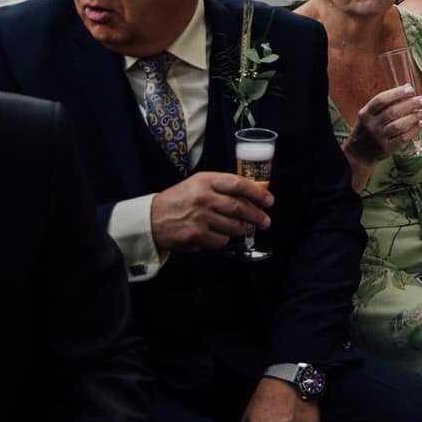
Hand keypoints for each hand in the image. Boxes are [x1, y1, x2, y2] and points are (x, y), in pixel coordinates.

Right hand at [148, 172, 271, 254]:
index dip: (258, 193)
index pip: (239, 184)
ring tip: (240, 229)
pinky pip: (221, 240)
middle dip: (257, 216)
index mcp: (205, 180)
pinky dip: (223, 240)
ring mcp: (200, 217)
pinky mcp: (196, 235)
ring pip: (234, 226)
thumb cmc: (179, 201)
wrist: (152, 219)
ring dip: (241, 230)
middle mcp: (204, 197)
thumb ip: (222, 187)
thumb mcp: (198, 184)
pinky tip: (217, 235)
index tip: (269, 200)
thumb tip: (252, 195)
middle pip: (240, 207)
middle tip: (265, 221)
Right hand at [346, 84, 421, 160]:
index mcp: (366, 113)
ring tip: (421, 112)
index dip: (397, 93)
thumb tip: (407, 88)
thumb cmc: (368, 128)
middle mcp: (371, 125)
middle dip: (410, 104)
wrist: (359, 153)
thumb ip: (384, 103)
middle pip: (392, 112)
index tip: (410, 89)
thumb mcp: (369, 115)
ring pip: (398, 125)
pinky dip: (413, 130)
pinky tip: (419, 124)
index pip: (381, 100)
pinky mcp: (386, 148)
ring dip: (412, 117)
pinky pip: (402, 138)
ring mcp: (379, 138)